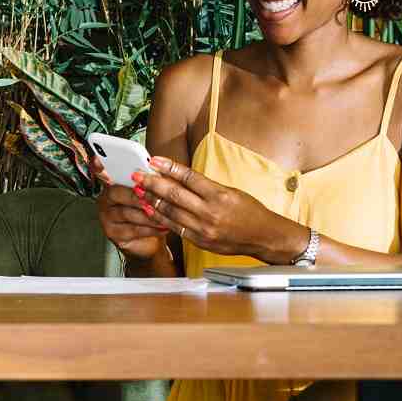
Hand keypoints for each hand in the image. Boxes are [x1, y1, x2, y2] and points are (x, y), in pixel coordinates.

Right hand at [90, 154, 170, 262]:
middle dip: (138, 195)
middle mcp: (106, 199)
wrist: (151, 238)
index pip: (102, 172)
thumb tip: (159, 167)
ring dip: (148, 214)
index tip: (99, 160)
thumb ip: (151, 180)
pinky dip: (150, 229)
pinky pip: (133, 230)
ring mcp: (107, 218)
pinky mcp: (114, 234)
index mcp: (113, 184)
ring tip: (164, 214)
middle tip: (153, 196)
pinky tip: (162, 227)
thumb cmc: (151, 210)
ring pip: (127, 213)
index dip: (98, 166)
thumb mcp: (154, 192)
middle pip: (117, 193)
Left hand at [134, 156, 303, 261]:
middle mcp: (210, 212)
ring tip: (139, 191)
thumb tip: (179, 177)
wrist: (264, 237)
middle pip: (175, 194)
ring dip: (152, 200)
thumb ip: (206, 187)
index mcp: (219, 195)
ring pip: (171, 211)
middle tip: (137, 175)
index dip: (169, 167)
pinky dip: (161, 218)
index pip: (189, 177)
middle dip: (153, 183)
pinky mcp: (200, 240)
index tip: (154, 160)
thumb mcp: (231, 191)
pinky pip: (175, 227)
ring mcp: (204, 228)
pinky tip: (150, 210)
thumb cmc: (250, 211)